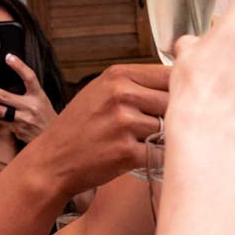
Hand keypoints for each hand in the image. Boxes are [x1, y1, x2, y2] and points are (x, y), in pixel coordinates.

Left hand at [0, 55, 59, 144]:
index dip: (19, 66)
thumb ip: (28, 91)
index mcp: (39, 96)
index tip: (8, 57)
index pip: (29, 78)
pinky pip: (0, 121)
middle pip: (4, 96)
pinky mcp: (17, 130)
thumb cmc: (45, 115)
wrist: (53, 136)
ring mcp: (23, 120)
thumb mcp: (41, 100)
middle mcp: (30, 107)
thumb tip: (7, 79)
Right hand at [24, 62, 170, 193]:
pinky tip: (141, 156)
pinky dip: (157, 157)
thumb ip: (135, 84)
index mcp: (117, 76)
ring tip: (144, 142)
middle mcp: (121, 95)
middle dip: (173, 116)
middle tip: (163, 127)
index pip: (168, 74)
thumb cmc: (80, 127)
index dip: (180, 89)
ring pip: (169, 128)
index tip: (181, 100)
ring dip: (164, 138)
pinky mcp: (127, 152)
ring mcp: (124, 123)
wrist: (52, 160)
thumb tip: (178, 81)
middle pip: (174, 101)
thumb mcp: (101, 91)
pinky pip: (160, 153)